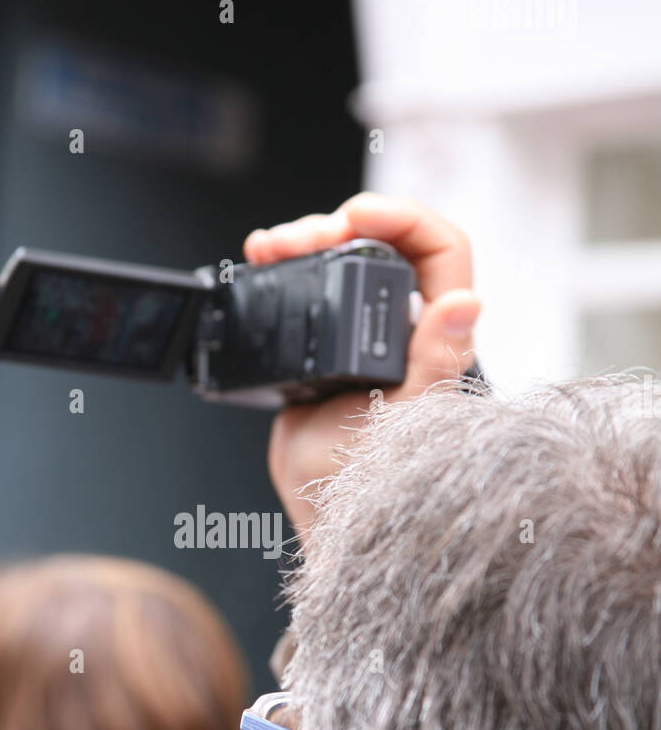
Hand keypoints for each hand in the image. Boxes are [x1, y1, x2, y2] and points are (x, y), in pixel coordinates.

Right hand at [243, 193, 481, 536]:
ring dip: (307, 240)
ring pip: (346, 258)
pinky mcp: (327, 340)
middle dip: (338, 225)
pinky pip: (313, 286)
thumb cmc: (371, 483)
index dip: (404, 218)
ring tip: (269, 247)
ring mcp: (364, 331)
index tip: (357, 216)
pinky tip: (263, 262)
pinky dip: (287, 266)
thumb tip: (466, 302)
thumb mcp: (404, 422)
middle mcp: (405, 327)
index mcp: (436, 337)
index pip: (442, 250)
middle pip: (386, 242)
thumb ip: (434, 363)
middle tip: (300, 238)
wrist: (320, 513)